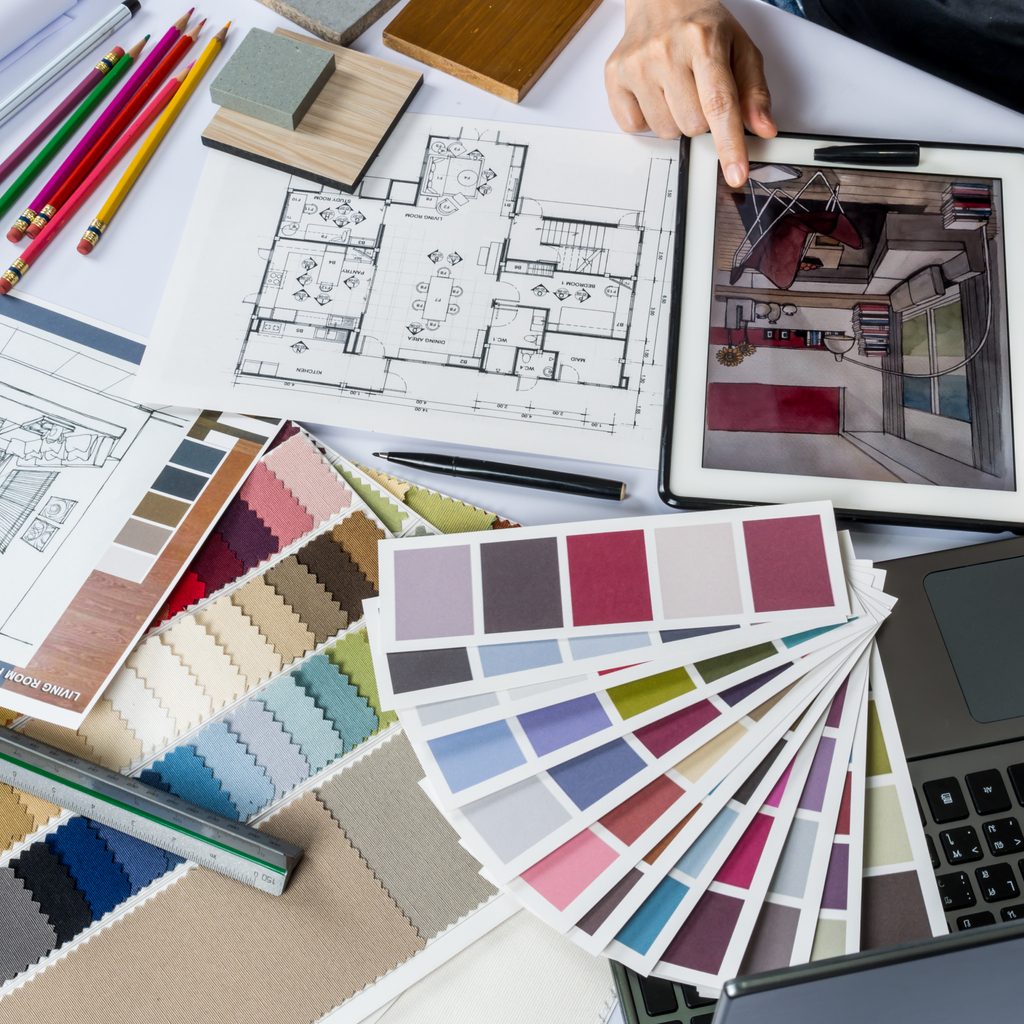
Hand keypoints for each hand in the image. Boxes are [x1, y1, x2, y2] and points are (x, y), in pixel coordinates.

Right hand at [605, 0, 776, 185]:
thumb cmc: (702, 26)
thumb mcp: (740, 48)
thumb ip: (754, 91)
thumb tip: (762, 128)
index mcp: (703, 40)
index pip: (719, 105)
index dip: (729, 144)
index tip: (735, 173)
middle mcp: (666, 51)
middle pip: (691, 125)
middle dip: (700, 120)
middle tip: (697, 91)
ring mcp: (636, 64)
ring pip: (664, 131)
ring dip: (675, 120)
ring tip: (675, 89)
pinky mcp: (614, 75)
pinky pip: (634, 126)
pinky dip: (648, 118)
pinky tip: (653, 92)